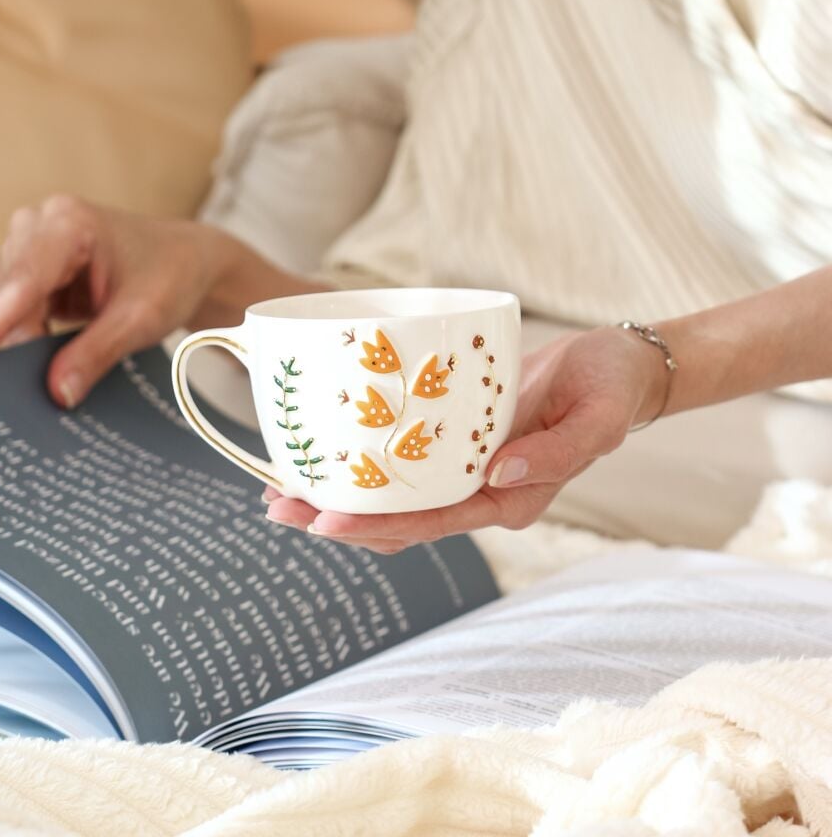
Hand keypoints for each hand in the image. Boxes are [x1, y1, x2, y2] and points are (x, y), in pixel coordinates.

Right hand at [0, 194, 236, 407]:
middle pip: (12, 293)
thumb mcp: (141, 319)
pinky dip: (28, 337)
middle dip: (14, 339)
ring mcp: (34, 246)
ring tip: (27, 383)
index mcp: (70, 223)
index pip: (25, 278)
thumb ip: (96, 354)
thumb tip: (56, 393)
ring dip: (21, 340)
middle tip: (10, 393)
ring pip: (9, 304)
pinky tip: (34, 366)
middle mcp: (42, 225)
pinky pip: (18, 309)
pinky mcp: (37, 271)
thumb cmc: (171, 277)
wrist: (189, 262)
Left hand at [265, 327, 668, 551]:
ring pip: (392, 495)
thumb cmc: (610, 390)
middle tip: (276, 506)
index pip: (432, 524)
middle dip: (337, 519)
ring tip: (279, 487)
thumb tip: (497, 476)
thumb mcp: (597, 419)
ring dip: (338, 495)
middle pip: (398, 519)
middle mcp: (480, 492)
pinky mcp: (456, 440)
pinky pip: (402, 460)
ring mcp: (465, 468)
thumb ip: (555, 452)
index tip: (323, 522)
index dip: (376, 527)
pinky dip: (362, 461)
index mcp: (510, 500)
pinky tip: (325, 451)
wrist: (617, 367)